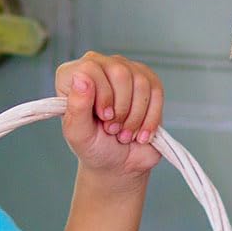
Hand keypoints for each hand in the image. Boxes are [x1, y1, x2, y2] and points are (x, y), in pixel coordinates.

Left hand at [54, 52, 164, 182]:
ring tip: (124, 133)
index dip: (102, 95)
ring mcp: (126, 71)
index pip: (91, 68)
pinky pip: (156, 91)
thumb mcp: (79, 133)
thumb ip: (76, 106)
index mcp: (75, 75)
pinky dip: (150, 119)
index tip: (103, 117)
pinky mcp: (148, 81)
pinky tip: (140, 133)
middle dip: (121, 109)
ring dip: (135, 117)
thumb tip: (81, 77)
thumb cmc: (94, 146)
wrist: (118, 163)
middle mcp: (100, 67)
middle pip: (120, 72)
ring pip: (140, 82)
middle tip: (113, 129)